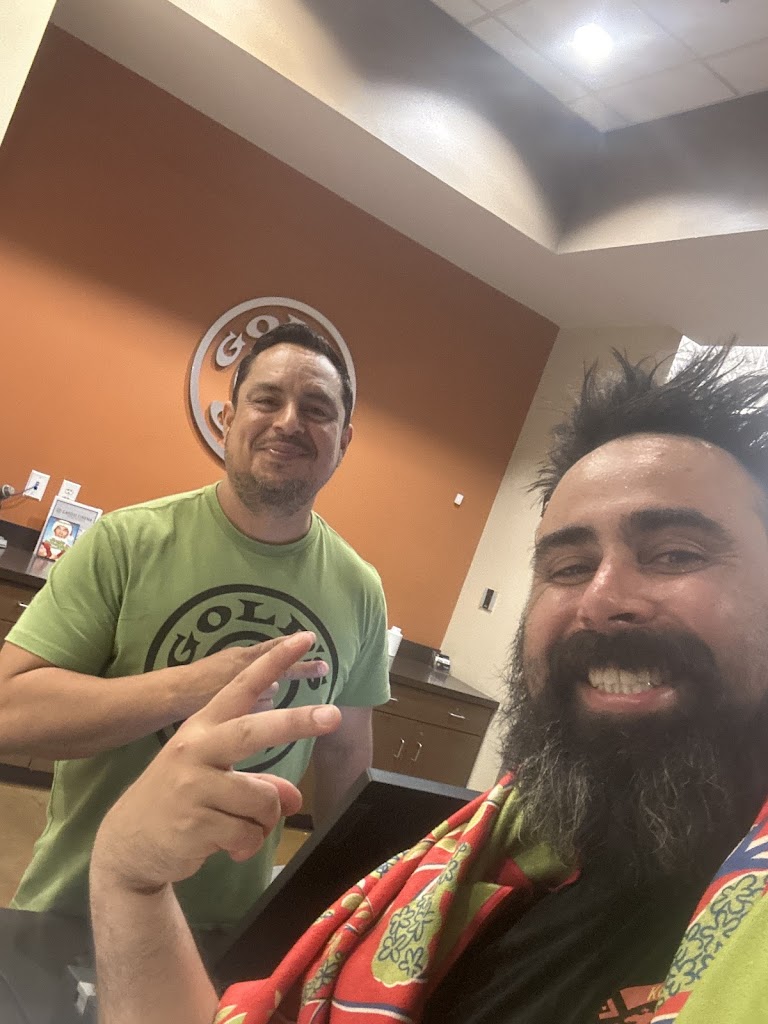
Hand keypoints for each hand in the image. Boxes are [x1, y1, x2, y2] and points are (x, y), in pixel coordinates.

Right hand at [91, 632, 340, 893]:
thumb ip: (258, 781)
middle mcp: (196, 748)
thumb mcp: (215, 779)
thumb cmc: (180, 800)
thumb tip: (293, 799)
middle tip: (333, 716)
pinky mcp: (194, 824)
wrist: (127, 844)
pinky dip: (248, 845)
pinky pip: (249, 834)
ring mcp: (193, 786)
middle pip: (255, 731)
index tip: (306, 638)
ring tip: (242, 827)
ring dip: (264, 821)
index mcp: (203, 727)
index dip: (274, 663)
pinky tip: (226, 846)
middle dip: (297, 721)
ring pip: (263, 799)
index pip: (243, 687)